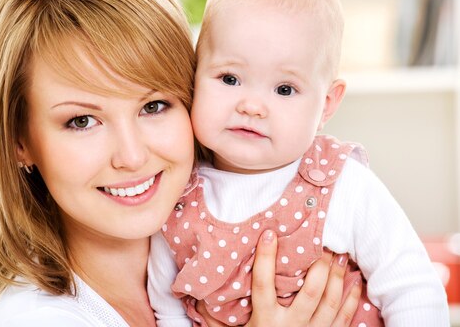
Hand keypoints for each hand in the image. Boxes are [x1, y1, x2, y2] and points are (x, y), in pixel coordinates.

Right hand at [196, 230, 360, 326]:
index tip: (269, 233)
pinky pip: (344, 317)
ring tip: (338, 256)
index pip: (264, 284)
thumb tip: (198, 302)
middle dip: (318, 265)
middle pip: (311, 292)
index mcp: (265, 321)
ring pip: (330, 301)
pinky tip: (354, 281)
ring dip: (337, 277)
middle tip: (321, 243)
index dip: (266, 259)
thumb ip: (218, 321)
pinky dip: (351, 298)